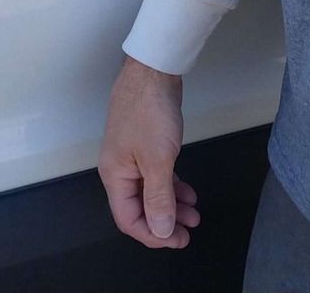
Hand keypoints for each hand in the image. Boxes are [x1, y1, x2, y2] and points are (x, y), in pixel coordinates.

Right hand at [98, 55, 202, 248]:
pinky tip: (188, 192)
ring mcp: (132, 155)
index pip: (128, 219)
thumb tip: (160, 230)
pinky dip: (171, 186)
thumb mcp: (158, 160)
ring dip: (172, 205)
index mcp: (115, 175)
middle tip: (188, 231)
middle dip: (164, 222)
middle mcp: (119, 169)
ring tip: (194, 214)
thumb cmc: (150, 112)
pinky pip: (156, 175)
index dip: (152, 234)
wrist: (153, 70)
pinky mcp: (145, 144)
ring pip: (150, 191)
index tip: (177, 239)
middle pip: (139, 208)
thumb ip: (159, 198)